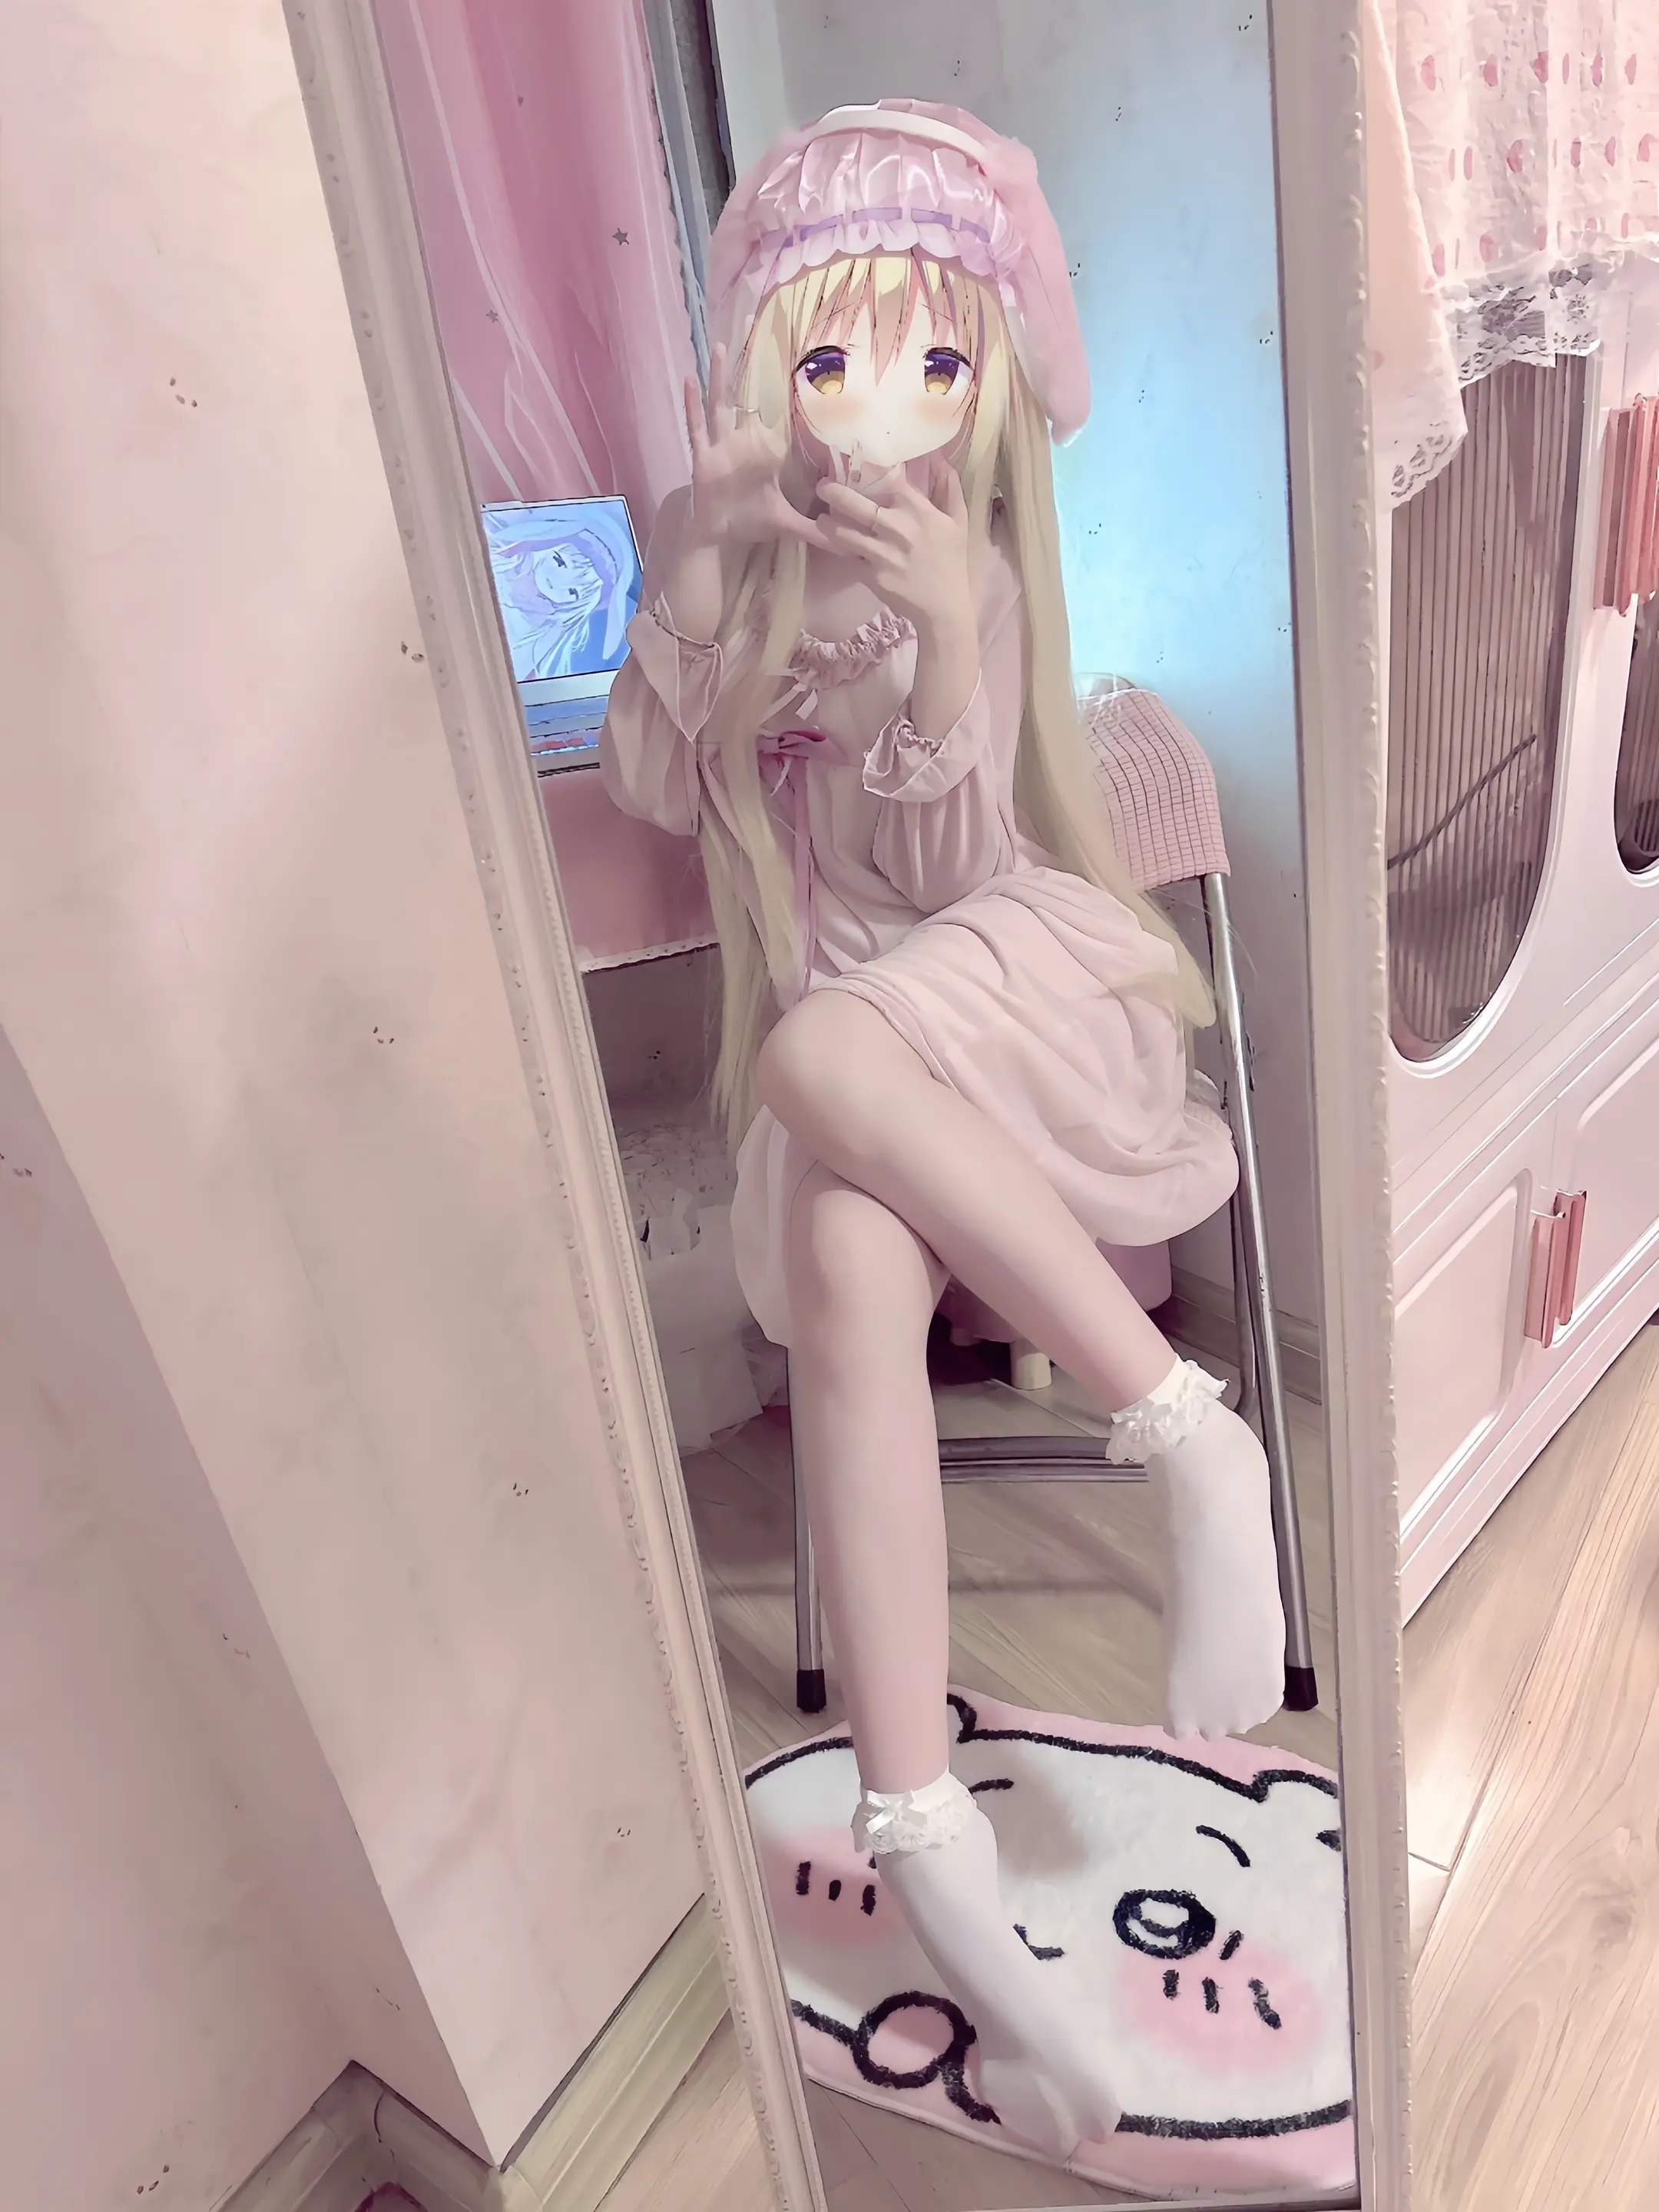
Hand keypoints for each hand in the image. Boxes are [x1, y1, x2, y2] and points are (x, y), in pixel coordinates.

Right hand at [683, 344, 828, 552]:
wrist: (717, 536)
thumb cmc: (748, 521)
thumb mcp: (786, 523)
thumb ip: (813, 529)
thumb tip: (845, 539)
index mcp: (762, 449)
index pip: (775, 410)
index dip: (782, 384)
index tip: (792, 352)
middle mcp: (741, 441)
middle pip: (746, 395)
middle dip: (750, 363)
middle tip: (753, 324)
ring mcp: (720, 446)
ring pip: (720, 403)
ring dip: (720, 376)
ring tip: (721, 345)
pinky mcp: (702, 457)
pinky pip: (696, 427)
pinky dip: (692, 405)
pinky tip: (688, 380)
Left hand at [814, 456, 974, 637]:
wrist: (943, 608)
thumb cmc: (951, 562)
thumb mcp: (958, 522)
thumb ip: (950, 490)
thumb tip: (941, 462)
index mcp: (919, 511)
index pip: (889, 479)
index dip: (869, 469)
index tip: (855, 464)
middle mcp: (898, 528)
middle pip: (857, 505)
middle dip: (834, 492)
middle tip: (822, 486)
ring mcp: (882, 553)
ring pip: (845, 533)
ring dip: (829, 524)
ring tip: (822, 518)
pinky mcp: (871, 575)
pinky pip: (849, 558)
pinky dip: (840, 550)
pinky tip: (834, 543)